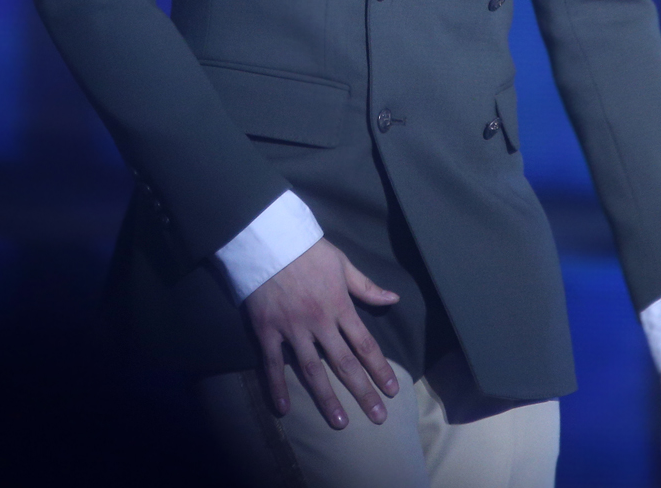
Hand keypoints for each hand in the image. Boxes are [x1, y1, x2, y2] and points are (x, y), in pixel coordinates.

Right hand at [244, 237, 400, 429]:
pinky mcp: (267, 330)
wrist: (269, 238)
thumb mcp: (342, 263)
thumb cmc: (308, 250)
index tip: (392, 390)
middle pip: (344, 363)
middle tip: (378, 418)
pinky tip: (282, 409)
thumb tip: (393, 300)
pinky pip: (272, 363)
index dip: (380, 369)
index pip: (365, 344)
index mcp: (339, 305)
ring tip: (339, 422)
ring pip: (311, 370)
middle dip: (363, 391)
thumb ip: (366, 287)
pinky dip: (277, 386)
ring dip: (326, 398)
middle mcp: (319, 322)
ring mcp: (292, 328)